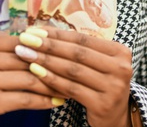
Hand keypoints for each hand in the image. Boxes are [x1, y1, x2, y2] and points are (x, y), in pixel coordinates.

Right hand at [0, 35, 67, 126]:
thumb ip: (1, 52)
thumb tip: (40, 44)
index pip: (20, 42)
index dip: (43, 47)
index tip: (62, 52)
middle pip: (27, 59)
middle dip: (52, 66)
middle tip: (72, 71)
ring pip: (29, 78)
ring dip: (52, 84)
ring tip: (67, 87)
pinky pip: (26, 98)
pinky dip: (44, 101)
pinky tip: (56, 102)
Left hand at [14, 27, 132, 126]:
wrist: (115, 117)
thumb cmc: (100, 84)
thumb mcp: (96, 64)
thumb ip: (77, 49)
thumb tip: (42, 32)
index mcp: (120, 52)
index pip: (83, 39)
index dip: (57, 34)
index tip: (34, 30)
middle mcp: (121, 68)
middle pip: (77, 53)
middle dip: (48, 45)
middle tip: (25, 39)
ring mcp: (114, 87)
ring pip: (73, 70)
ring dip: (45, 61)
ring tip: (25, 54)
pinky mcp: (102, 105)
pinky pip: (71, 88)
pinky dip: (51, 79)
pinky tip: (35, 72)